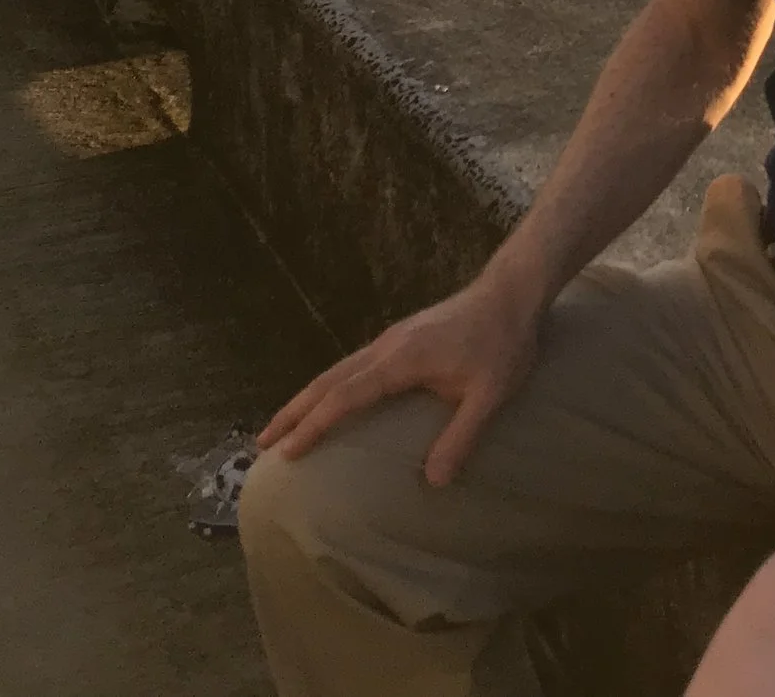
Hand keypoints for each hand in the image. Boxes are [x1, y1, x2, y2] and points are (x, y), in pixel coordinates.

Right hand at [258, 266, 545, 486]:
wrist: (512, 293)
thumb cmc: (504, 343)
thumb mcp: (490, 394)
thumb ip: (461, 436)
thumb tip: (432, 482)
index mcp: (401, 360)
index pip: (345, 396)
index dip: (313, 425)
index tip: (285, 451)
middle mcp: (386, 346)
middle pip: (328, 380)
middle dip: (294, 411)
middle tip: (262, 442)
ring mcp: (392, 338)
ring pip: (338, 369)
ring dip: (308, 397)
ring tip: (284, 425)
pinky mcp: (401, 336)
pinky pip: (353, 364)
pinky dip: (330, 385)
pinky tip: (332, 400)